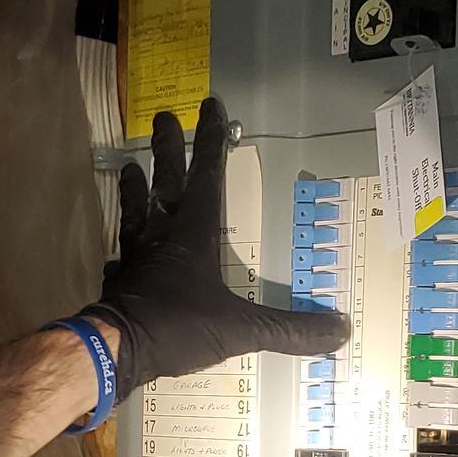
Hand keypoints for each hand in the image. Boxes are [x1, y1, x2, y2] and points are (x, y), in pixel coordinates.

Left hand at [90, 98, 349, 400]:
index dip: (211, 142)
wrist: (116, 349)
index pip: (205, 177)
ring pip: (136, 212)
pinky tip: (120, 251)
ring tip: (129, 167)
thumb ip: (289, 328)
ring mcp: (136, 257)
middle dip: (167, 148)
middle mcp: (162, 236)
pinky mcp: (119, 281)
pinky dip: (124, 249)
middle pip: (164, 182)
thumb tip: (341, 330)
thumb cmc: (177, 324)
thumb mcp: (241, 329)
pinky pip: (122, 256)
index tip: (210, 106)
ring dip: (135, 189)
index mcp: (193, 234)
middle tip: (163, 116)